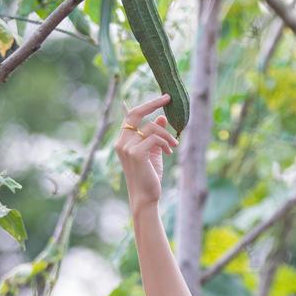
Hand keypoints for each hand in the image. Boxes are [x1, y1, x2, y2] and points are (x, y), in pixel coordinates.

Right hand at [114, 93, 179, 208]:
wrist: (146, 197)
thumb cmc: (149, 176)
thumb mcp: (153, 152)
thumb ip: (155, 134)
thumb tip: (162, 117)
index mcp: (123, 140)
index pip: (131, 115)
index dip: (147, 105)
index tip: (164, 98)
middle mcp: (121, 142)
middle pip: (136, 113)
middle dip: (153, 103)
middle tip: (168, 98)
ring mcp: (127, 147)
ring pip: (151, 127)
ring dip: (167, 135)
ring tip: (174, 146)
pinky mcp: (136, 153)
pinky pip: (155, 138)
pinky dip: (166, 143)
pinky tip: (169, 153)